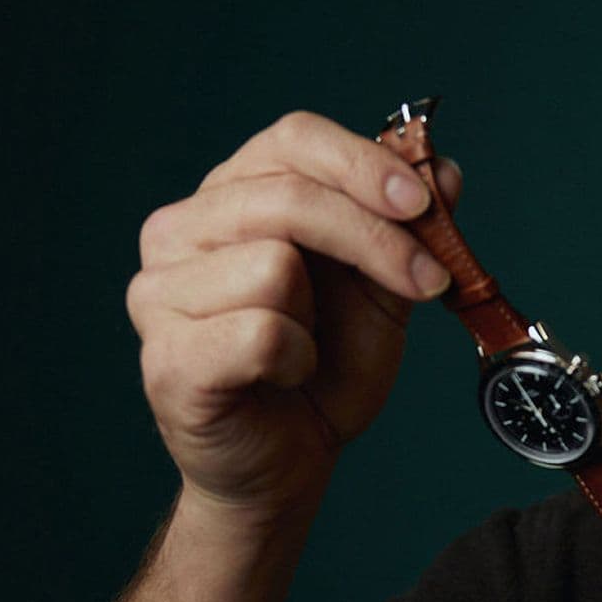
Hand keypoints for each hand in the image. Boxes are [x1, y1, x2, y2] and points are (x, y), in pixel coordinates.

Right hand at [125, 111, 460, 518]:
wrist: (290, 462)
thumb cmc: (325, 370)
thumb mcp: (382, 290)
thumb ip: (408, 229)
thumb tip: (442, 169)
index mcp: (231, 196)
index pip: (292, 139)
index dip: (363, 164)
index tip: (423, 204)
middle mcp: (180, 231)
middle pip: (289, 195)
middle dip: (376, 239)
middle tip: (427, 280)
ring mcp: (159, 292)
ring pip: (274, 264)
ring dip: (320, 317)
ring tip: (308, 347)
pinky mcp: (166, 357)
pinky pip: (260, 333)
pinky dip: (295, 360)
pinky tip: (284, 377)